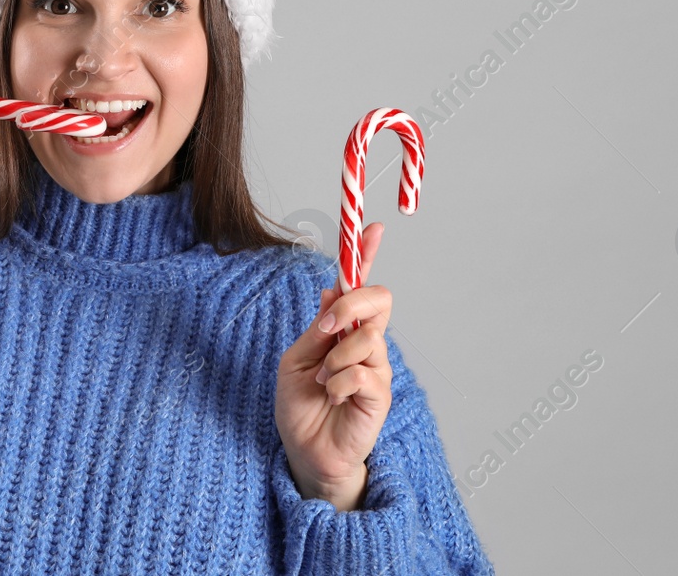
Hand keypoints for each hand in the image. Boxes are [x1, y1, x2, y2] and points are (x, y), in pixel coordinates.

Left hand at [275, 221, 393, 511]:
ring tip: (322, 381)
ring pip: (369, 337)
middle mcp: (365, 342)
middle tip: (327, 329)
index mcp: (342, 328)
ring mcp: (376, 367)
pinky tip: (331, 397)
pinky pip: (365, 372)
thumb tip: (334, 288)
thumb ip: (318, 327)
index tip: (371, 228)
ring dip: (336, 358)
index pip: (360, 285)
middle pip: (380, 299)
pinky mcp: (380, 394)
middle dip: (353, 304)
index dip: (365, 256)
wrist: (304, 450)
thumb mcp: (297, 357)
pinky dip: (339, 382)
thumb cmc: (299, 404)